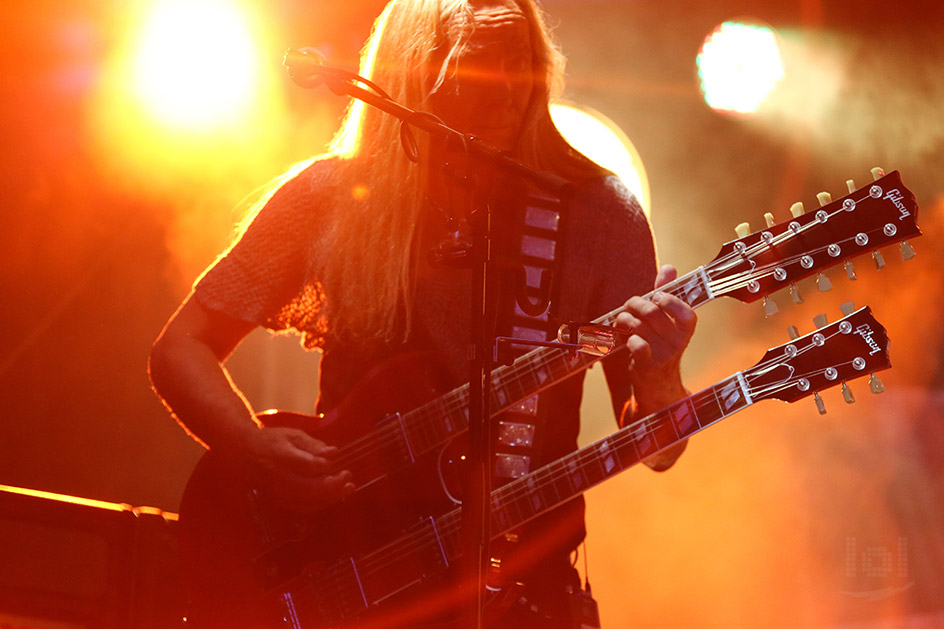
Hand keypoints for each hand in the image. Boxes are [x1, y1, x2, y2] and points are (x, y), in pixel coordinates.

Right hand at [237, 426, 355, 513]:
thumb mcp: (291, 435)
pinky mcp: (278, 502)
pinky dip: (320, 504)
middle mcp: (279, 478)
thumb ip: (313, 445)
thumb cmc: (270, 441)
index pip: (310, 466)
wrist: (242, 453)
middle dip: (335, 485)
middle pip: (312, 489)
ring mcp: (278, 493)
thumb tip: (334, 452)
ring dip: (331, 497)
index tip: (333, 458)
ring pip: (309, 502)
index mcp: (282, 457)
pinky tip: (332, 496)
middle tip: (348, 476)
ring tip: (347, 488)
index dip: (326, 465)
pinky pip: (303, 508)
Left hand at [615, 264, 696, 415]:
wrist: (656, 383)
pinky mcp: (649, 365)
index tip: (656, 297)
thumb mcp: (666, 320)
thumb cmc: (658, 344)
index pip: (685, 311)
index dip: (669, 301)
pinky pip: (636, 344)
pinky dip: (626, 338)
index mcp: (686, 328)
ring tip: (622, 322)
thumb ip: (666, 293)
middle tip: (628, 307)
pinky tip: (625, 339)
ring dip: (624, 320)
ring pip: (638, 326)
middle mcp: (679, 341)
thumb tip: (669, 267)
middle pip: (652, 313)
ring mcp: (665, 354)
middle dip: (634, 305)